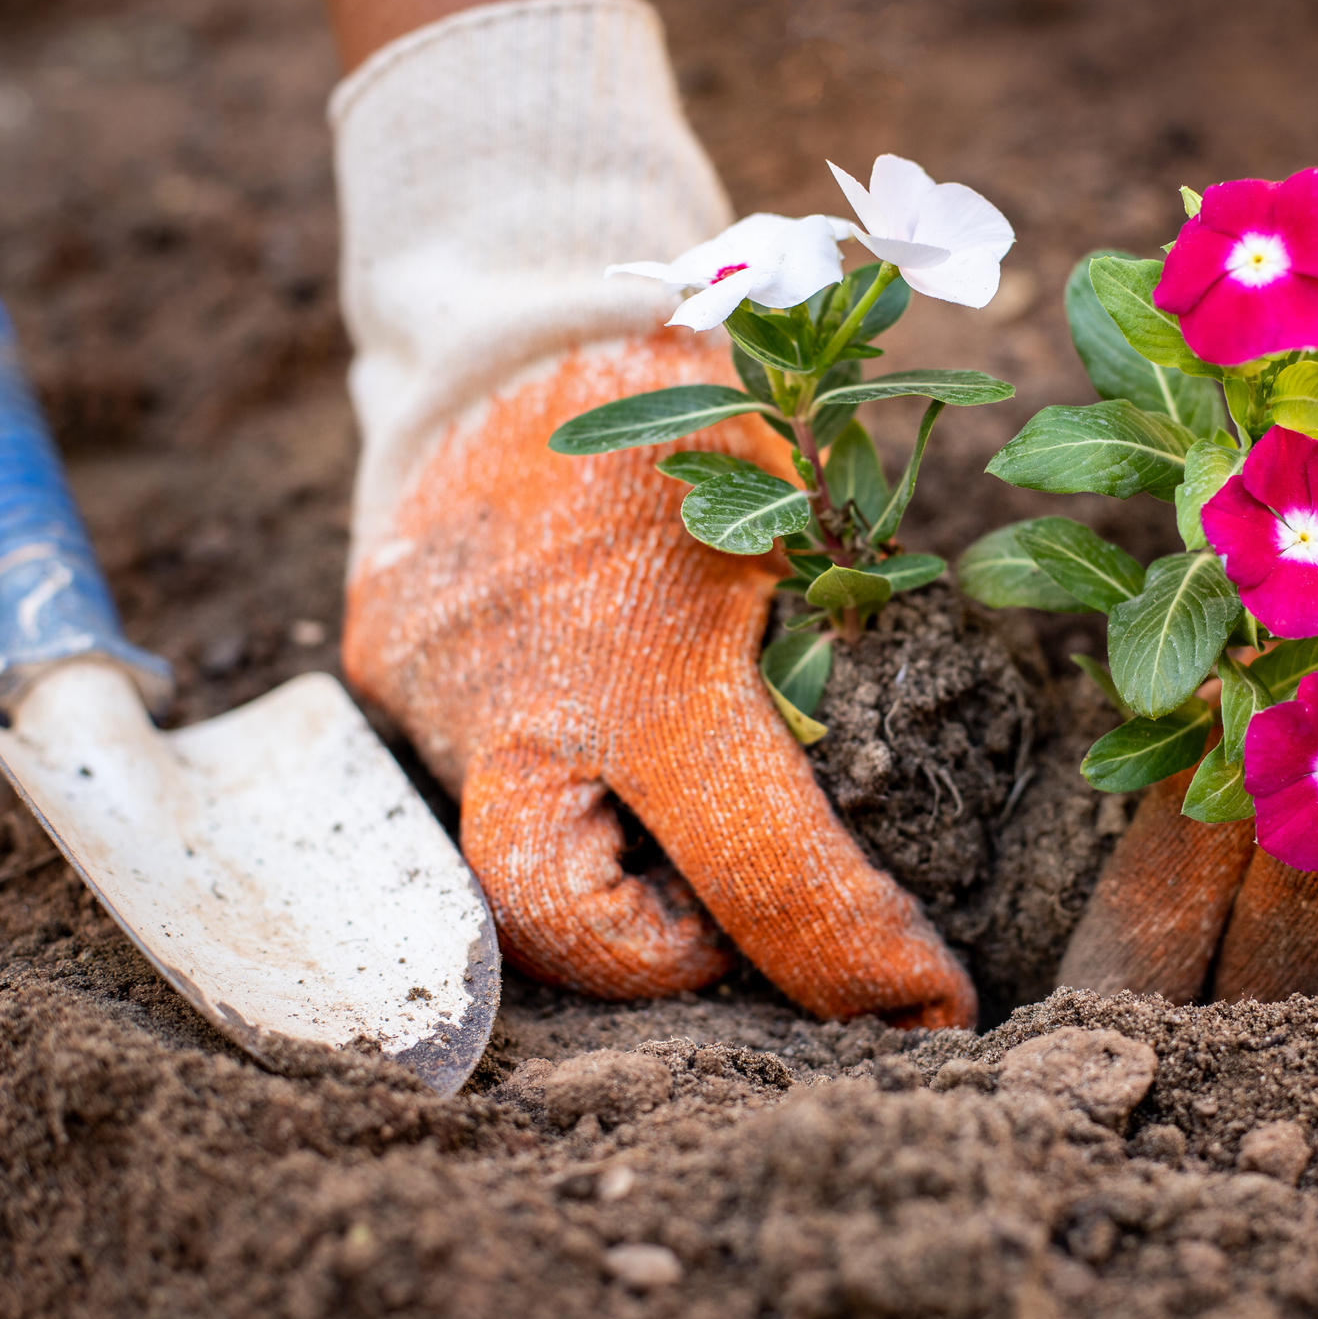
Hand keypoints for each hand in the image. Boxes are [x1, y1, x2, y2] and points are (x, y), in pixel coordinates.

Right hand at [344, 333, 974, 1027]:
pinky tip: (593, 722)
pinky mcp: (386, 678)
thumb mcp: (798, 512)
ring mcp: (433, 696)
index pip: (770, 874)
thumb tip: (893, 783)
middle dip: (669, 962)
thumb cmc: (693, 395)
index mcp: (649, 667)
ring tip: (670, 812)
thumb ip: (832, 652)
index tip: (931, 1007)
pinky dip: (551, 782)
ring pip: (505, 873)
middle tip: (738, 918)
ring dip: (609, 879)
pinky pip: (474, 777)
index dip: (864, 964)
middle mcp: (517, 704)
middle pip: (570, 936)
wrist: (515, 311)